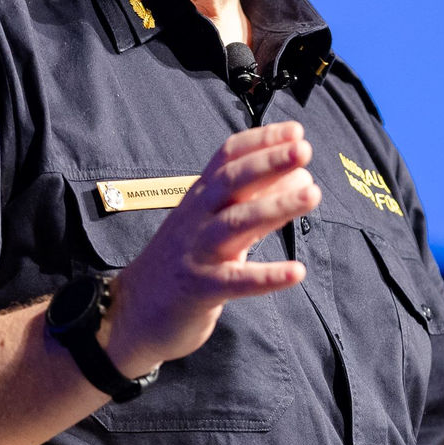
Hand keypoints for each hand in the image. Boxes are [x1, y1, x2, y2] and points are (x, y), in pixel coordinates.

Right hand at [97, 121, 319, 376]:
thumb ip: (252, 202)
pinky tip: (297, 272)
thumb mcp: (212, 225)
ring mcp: (195, 252)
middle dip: (267, 163)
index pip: (227, 158)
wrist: (131, 313)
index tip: (296, 131)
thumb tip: (300, 176)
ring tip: (312, 194)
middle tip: (305, 150)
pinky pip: (236, 281)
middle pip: (231, 182)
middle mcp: (196, 218)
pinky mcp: (199, 290)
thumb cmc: (183, 263)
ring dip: (274, 206)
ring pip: (235, 223)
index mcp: (199, 198)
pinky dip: (267, 275)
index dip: (261, 142)